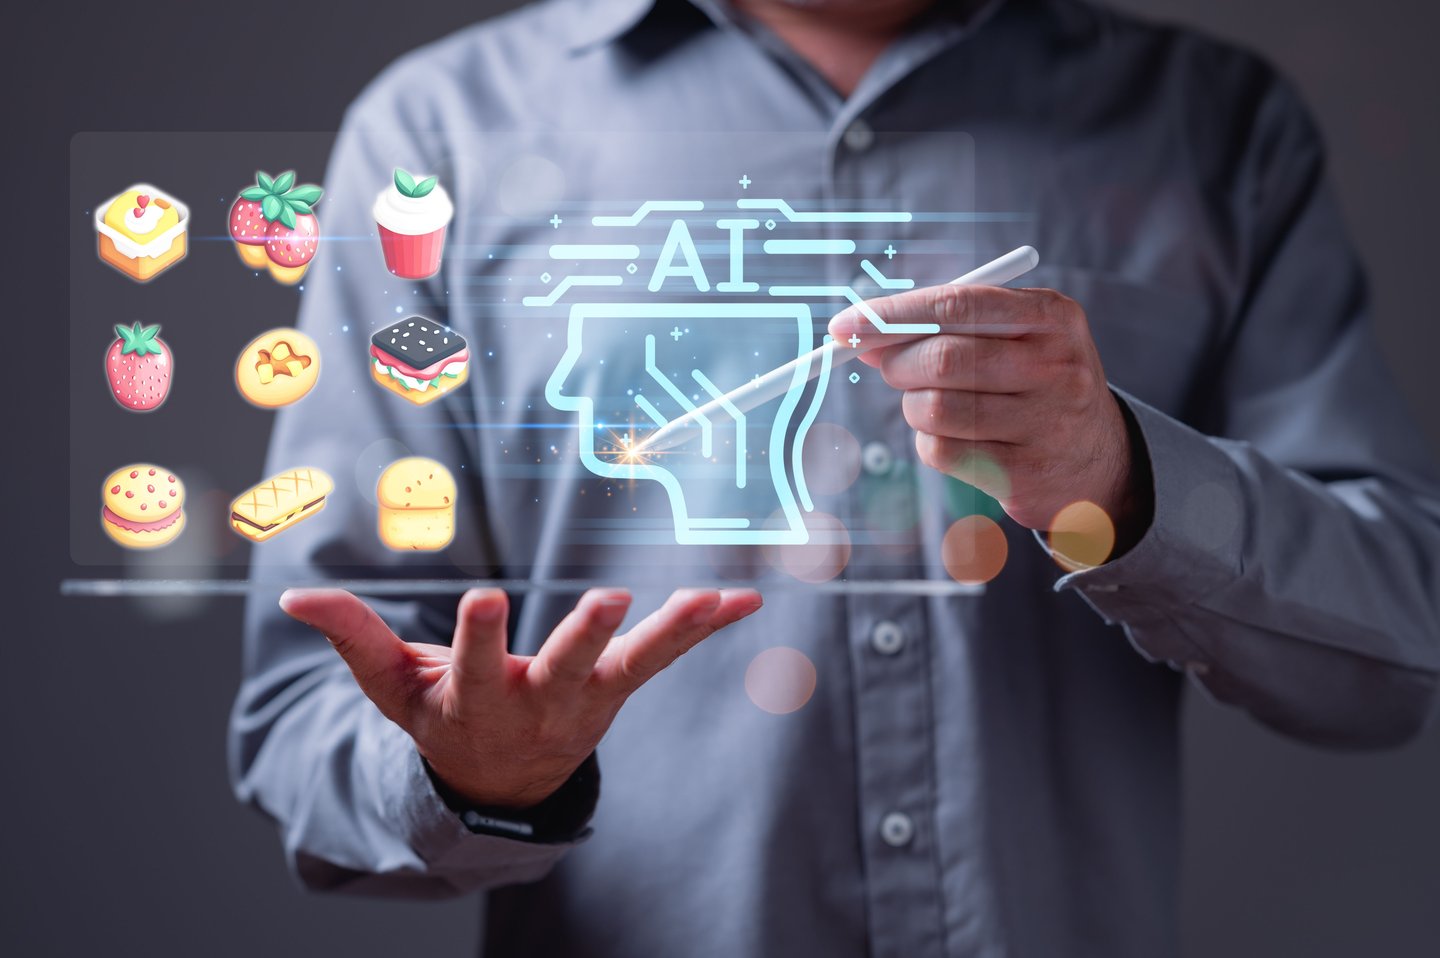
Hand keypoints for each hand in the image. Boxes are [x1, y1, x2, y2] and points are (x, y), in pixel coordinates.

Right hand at [279, 586, 762, 807]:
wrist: (498, 783)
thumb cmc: (440, 718)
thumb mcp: (390, 687)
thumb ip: (352, 636)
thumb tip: (294, 597)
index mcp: (475, 701)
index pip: (475, 666)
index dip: (480, 637)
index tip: (486, 600)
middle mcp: (536, 703)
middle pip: (563, 668)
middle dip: (583, 636)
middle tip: (608, 602)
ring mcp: (585, 699)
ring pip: (631, 666)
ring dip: (670, 633)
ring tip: (707, 600)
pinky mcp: (618, 688)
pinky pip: (667, 657)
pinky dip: (704, 630)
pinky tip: (745, 600)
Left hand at [829, 284, 1147, 538]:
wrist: (1098, 459)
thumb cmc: (1036, 383)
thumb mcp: (1017, 336)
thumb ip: (950, 325)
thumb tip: (863, 333)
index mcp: (1053, 317)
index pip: (958, 303)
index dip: (892, 314)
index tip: (845, 325)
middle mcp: (1056, 367)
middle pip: (942, 359)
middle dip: (897, 363)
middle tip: (889, 366)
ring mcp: (1045, 424)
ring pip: (934, 409)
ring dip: (912, 406)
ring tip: (933, 403)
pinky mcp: (1024, 474)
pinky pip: (941, 451)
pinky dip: (929, 441)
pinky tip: (956, 436)